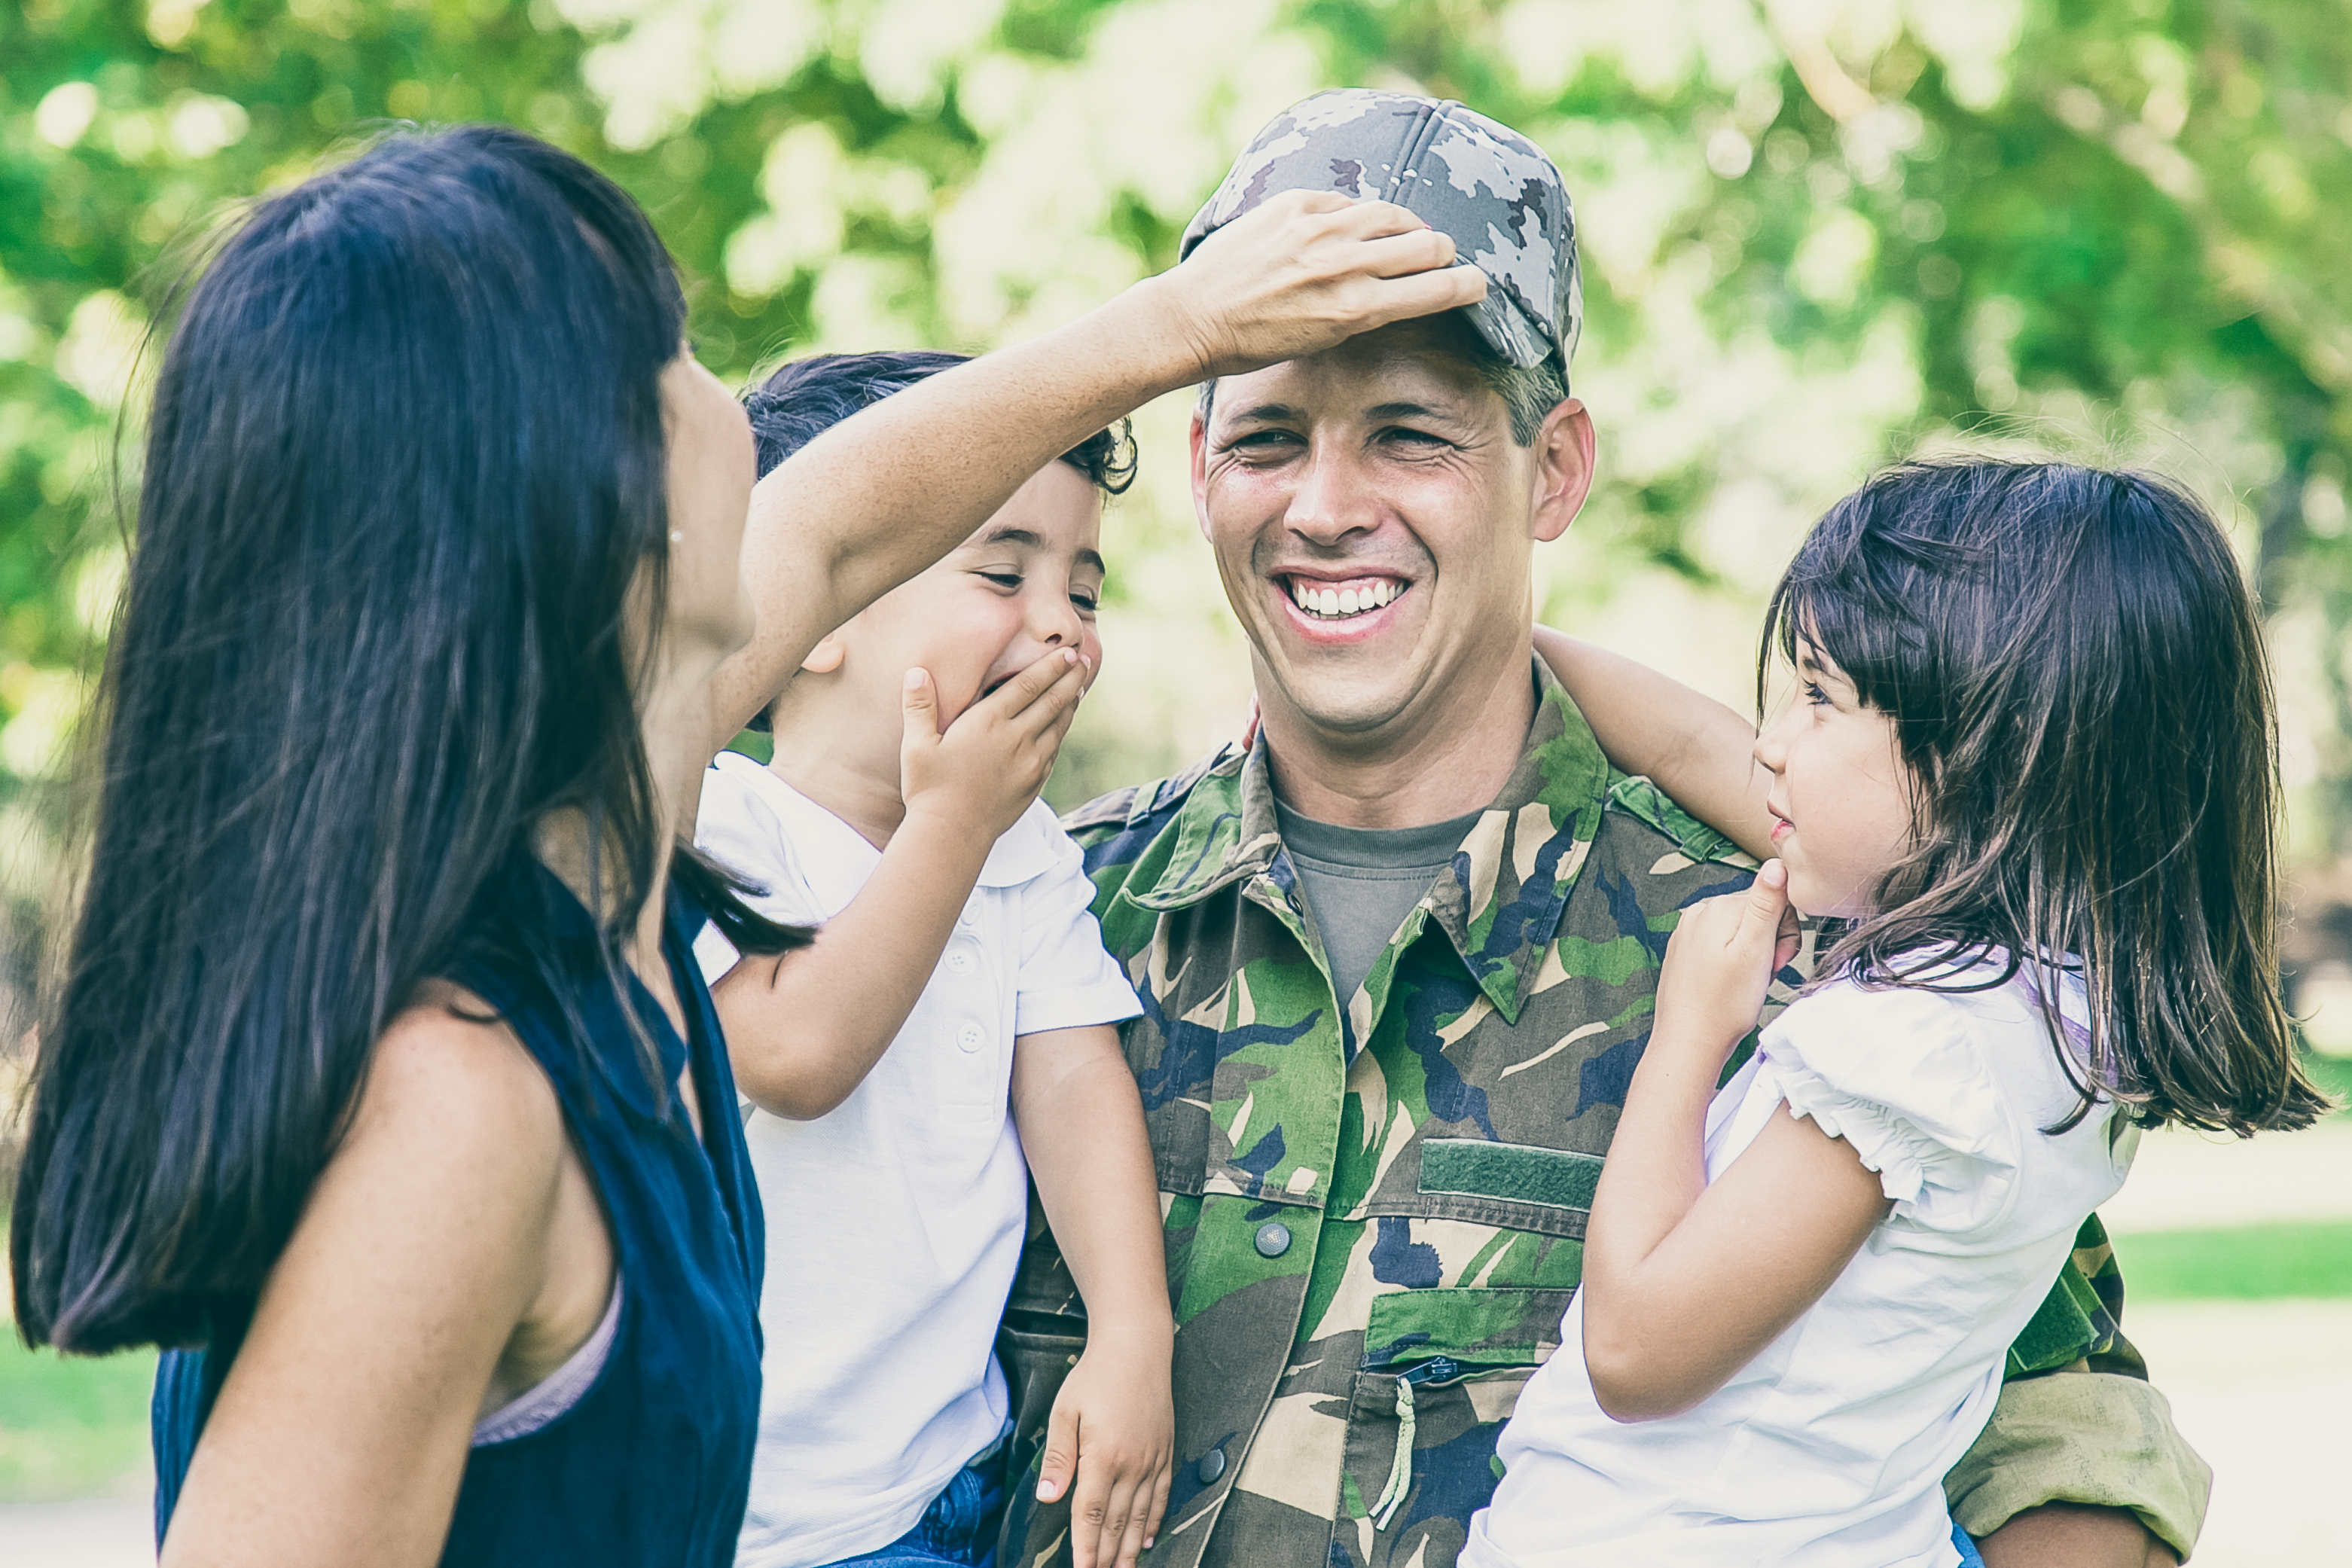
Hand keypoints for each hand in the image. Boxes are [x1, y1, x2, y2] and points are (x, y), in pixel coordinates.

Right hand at [899, 648, 1085, 841]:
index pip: (1028, 686)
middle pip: (1052, 701)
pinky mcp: (1034, 784)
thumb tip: (916, 673)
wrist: (953, 834)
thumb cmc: (929, 788)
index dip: (1049, 667)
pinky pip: (1054, 752)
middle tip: (1082, 662)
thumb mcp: (916, 745)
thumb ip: (919, 706)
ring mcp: (1030, 763)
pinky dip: (1061, 734)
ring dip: (1070, 705)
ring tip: (1078, 689)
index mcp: (989, 722)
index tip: (1066, 653)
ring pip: (1058, 727)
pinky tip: (1061, 729)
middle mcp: (1016, 738)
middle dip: (1069, 679)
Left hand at [1034, 1329, 1173, 1567]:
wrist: (1137, 1347)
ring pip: (1141, 1514)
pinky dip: (1155, 1520)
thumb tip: (1047, 1497)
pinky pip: (1162, 1494)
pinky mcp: (1166, 1450)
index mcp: (1102, 1456)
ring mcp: (1153, 1459)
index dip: (1086, 1547)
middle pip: (1117, 1521)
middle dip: (1108, 1555)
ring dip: (1131, 1547)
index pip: (1090, 1514)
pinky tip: (1149, 1538)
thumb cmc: (1096, 1376)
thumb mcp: (1065, 1410)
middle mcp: (1132, 1464)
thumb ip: (1059, 1456)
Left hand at [1151, 189, 1487, 378]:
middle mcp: (1343, 265)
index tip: (1477, 283)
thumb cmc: (1256, 342)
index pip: (1438, 289)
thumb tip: (1404, 284)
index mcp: (1356, 308)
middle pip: (1426, 244)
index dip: (1468, 285)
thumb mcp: (1323, 340)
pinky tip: (1347, 226)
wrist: (1196, 317)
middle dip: (1442, 251)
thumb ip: (1366, 309)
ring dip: (1406, 226)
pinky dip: (1354, 215)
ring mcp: (1318, 229)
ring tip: (1405, 234)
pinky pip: (1344, 201)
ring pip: (1391, 214)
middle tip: (1441, 254)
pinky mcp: (1294, 205)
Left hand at [1652, 859, 1801, 1060]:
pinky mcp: (1684, 950)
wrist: (1689, 1041)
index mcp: (1719, 907)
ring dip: (1753, 954)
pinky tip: (1729, 984)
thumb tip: (1777, 863)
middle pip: (1757, 913)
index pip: (1775, 898)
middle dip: (1769, 942)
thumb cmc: (1725, 1003)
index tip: (1776, 959)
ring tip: (1746, 981)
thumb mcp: (1754, 950)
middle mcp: (1700, 911)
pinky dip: (1733, 961)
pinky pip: (1721, 945)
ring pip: (1741, 930)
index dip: (1785, 931)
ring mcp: (1689, 930)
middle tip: (1763, 973)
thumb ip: (1766, 904)